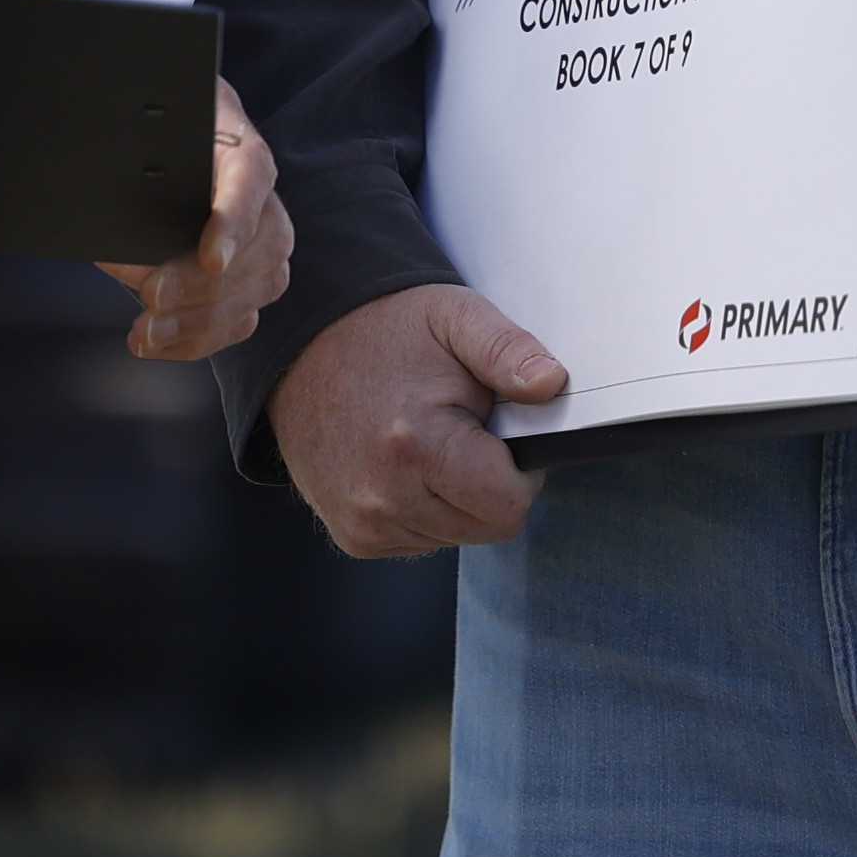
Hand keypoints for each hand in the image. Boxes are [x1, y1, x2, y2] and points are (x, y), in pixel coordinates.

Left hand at [95, 68, 292, 360]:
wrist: (187, 157)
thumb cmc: (166, 148)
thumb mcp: (153, 143)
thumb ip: (142, 179)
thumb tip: (122, 241)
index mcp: (244, 157)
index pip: (250, 183)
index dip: (232, 225)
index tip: (211, 259)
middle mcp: (268, 206)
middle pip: (254, 252)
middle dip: (198, 284)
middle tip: (152, 294)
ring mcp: (267, 252)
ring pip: (250, 295)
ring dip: (195, 322)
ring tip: (147, 331)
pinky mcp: (254, 289)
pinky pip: (236, 324)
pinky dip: (194, 341)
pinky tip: (157, 344)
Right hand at [265, 284, 569, 557]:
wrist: (304, 347)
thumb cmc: (389, 331)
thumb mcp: (456, 316)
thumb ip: (509, 350)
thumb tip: (553, 384)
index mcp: (416, 444)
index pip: (508, 507)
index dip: (519, 470)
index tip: (496, 433)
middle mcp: (383, 496)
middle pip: (488, 529)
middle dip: (490, 485)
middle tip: (462, 433)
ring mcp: (363, 522)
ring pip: (457, 537)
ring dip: (457, 499)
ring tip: (428, 443)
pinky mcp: (353, 536)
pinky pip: (422, 541)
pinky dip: (426, 509)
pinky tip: (405, 465)